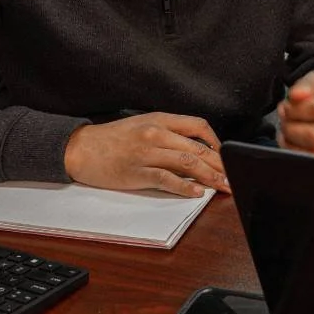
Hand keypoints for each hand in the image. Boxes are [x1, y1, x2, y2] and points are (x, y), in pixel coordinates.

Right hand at [64, 113, 228, 196]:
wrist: (80, 148)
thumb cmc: (112, 139)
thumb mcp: (142, 124)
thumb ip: (168, 133)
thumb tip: (195, 148)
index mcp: (159, 119)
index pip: (198, 126)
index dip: (216, 142)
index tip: (226, 155)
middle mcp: (155, 133)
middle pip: (197, 148)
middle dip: (220, 165)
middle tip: (233, 177)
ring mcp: (147, 153)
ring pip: (187, 163)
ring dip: (210, 177)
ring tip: (223, 187)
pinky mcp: (137, 172)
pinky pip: (167, 179)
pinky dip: (185, 187)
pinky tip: (197, 193)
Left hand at [277, 71, 313, 159]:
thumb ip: (306, 85)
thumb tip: (296, 95)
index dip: (294, 109)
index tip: (286, 106)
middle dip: (291, 129)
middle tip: (284, 121)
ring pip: (312, 154)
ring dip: (291, 143)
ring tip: (288, 131)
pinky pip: (311, 165)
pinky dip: (295, 154)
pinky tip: (293, 143)